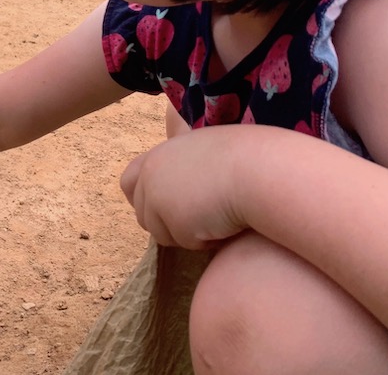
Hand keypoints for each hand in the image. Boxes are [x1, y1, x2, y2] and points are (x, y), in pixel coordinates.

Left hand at [120, 126, 254, 249]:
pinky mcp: (173, 222)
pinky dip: (205, 241)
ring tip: (216, 215)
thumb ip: (183, 154)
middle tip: (200, 217)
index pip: (128, 181)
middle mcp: (150, 176)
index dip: (142, 199)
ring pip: (163, 234)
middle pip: (144, 215)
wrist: (258, 169)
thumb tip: (173, 143)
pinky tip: (224, 223)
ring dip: (188, 233)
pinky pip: (186, 244)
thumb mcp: (204, 146)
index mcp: (157, 155)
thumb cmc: (243, 156)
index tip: (164, 207)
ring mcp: (158, 199)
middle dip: (168, 223)